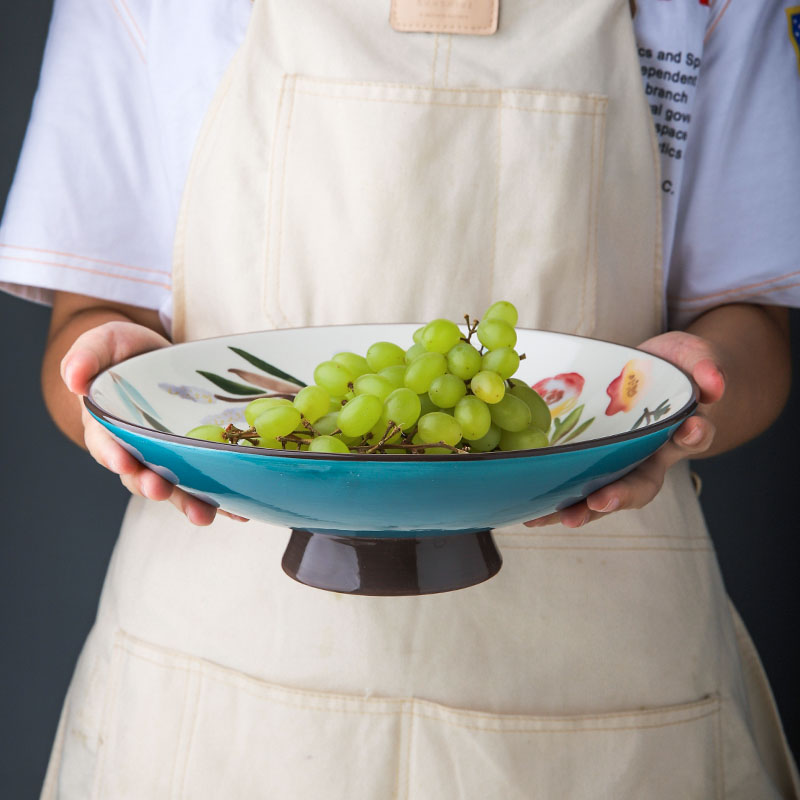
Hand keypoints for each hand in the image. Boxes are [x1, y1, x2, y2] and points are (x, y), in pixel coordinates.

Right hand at [61, 320, 247, 525]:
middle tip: (161, 490)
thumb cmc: (124, 353)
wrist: (157, 357)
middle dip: (151, 485)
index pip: (105, 444)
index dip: (113, 455)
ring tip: (205, 515)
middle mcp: (135, 449)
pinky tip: (239, 509)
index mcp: (107, 426)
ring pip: (174, 485)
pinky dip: (221, 497)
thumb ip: (86, 355)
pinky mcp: (193, 455)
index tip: (124, 463)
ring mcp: (166, 456)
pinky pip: (205, 480)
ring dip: (187, 502)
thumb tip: (73, 378)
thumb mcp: (104, 343)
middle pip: (139, 475)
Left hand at [524, 330, 724, 528]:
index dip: (692, 437)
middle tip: (599, 502)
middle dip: (619, 495)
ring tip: (561, 518)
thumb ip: (705, 366)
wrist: (654, 373)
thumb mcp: (693, 357)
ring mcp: (618, 460)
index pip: (693, 438)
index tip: (689, 430)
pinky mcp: (589, 456)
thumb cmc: (674, 368)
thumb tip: (714, 382)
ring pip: (603, 492)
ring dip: (582, 509)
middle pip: (640, 484)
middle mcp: (650, 455)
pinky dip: (554, 500)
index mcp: (679, 432)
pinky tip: (531, 513)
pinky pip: (574, 483)